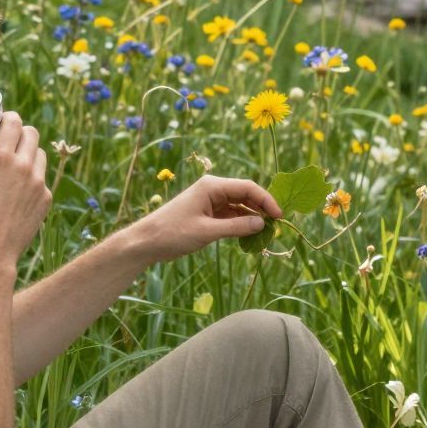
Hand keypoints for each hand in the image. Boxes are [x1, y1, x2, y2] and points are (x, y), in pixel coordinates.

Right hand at [0, 113, 50, 277]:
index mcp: (0, 158)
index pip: (14, 122)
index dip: (8, 119)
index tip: (1, 123)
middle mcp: (24, 166)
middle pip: (32, 134)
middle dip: (20, 133)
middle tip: (8, 142)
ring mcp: (39, 183)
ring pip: (41, 155)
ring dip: (29, 153)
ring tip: (14, 164)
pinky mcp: (46, 199)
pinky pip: (42, 178)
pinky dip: (32, 177)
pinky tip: (18, 189)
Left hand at [131, 174, 282, 264]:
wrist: (146, 242)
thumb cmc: (173, 233)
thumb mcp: (207, 232)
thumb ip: (236, 227)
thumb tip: (262, 223)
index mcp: (212, 186)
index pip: (247, 187)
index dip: (266, 200)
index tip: (279, 216)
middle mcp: (213, 189)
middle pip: (245, 195)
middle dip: (262, 209)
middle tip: (277, 227)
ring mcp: (210, 202)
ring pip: (239, 206)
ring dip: (252, 218)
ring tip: (267, 233)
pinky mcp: (207, 214)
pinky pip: (231, 216)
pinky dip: (241, 224)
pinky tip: (251, 235)